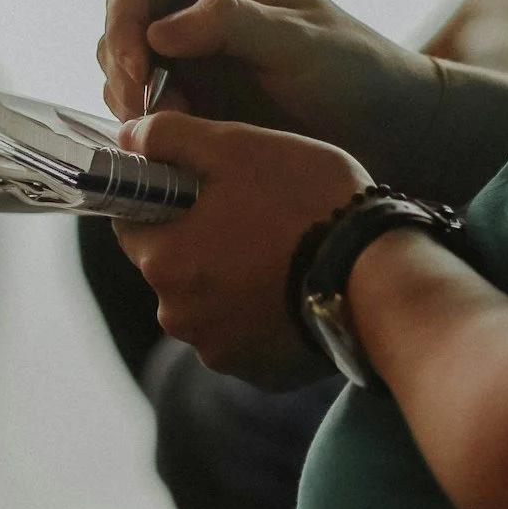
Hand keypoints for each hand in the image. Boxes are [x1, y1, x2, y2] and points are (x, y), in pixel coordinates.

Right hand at [97, 0, 437, 179]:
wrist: (391, 128)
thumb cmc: (358, 72)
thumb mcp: (302, 42)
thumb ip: (234, 24)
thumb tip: (162, 29)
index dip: (123, 31)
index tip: (138, 76)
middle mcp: (200, 22)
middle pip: (122, 37)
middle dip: (123, 76)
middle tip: (147, 118)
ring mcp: (199, 68)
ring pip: (130, 82)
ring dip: (136, 109)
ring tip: (174, 135)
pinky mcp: (204, 111)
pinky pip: (154, 118)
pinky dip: (153, 134)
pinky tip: (181, 148)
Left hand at [114, 111, 369, 389]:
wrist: (379, 278)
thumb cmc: (306, 203)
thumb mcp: (238, 147)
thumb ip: (172, 137)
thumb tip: (128, 135)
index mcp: (162, 260)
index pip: (133, 221)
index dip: (164, 197)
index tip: (203, 186)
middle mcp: (178, 316)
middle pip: (173, 265)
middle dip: (201, 240)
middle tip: (257, 212)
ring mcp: (220, 350)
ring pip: (210, 302)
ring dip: (232, 280)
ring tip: (286, 251)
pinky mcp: (259, 373)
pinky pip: (247, 336)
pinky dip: (263, 314)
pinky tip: (298, 287)